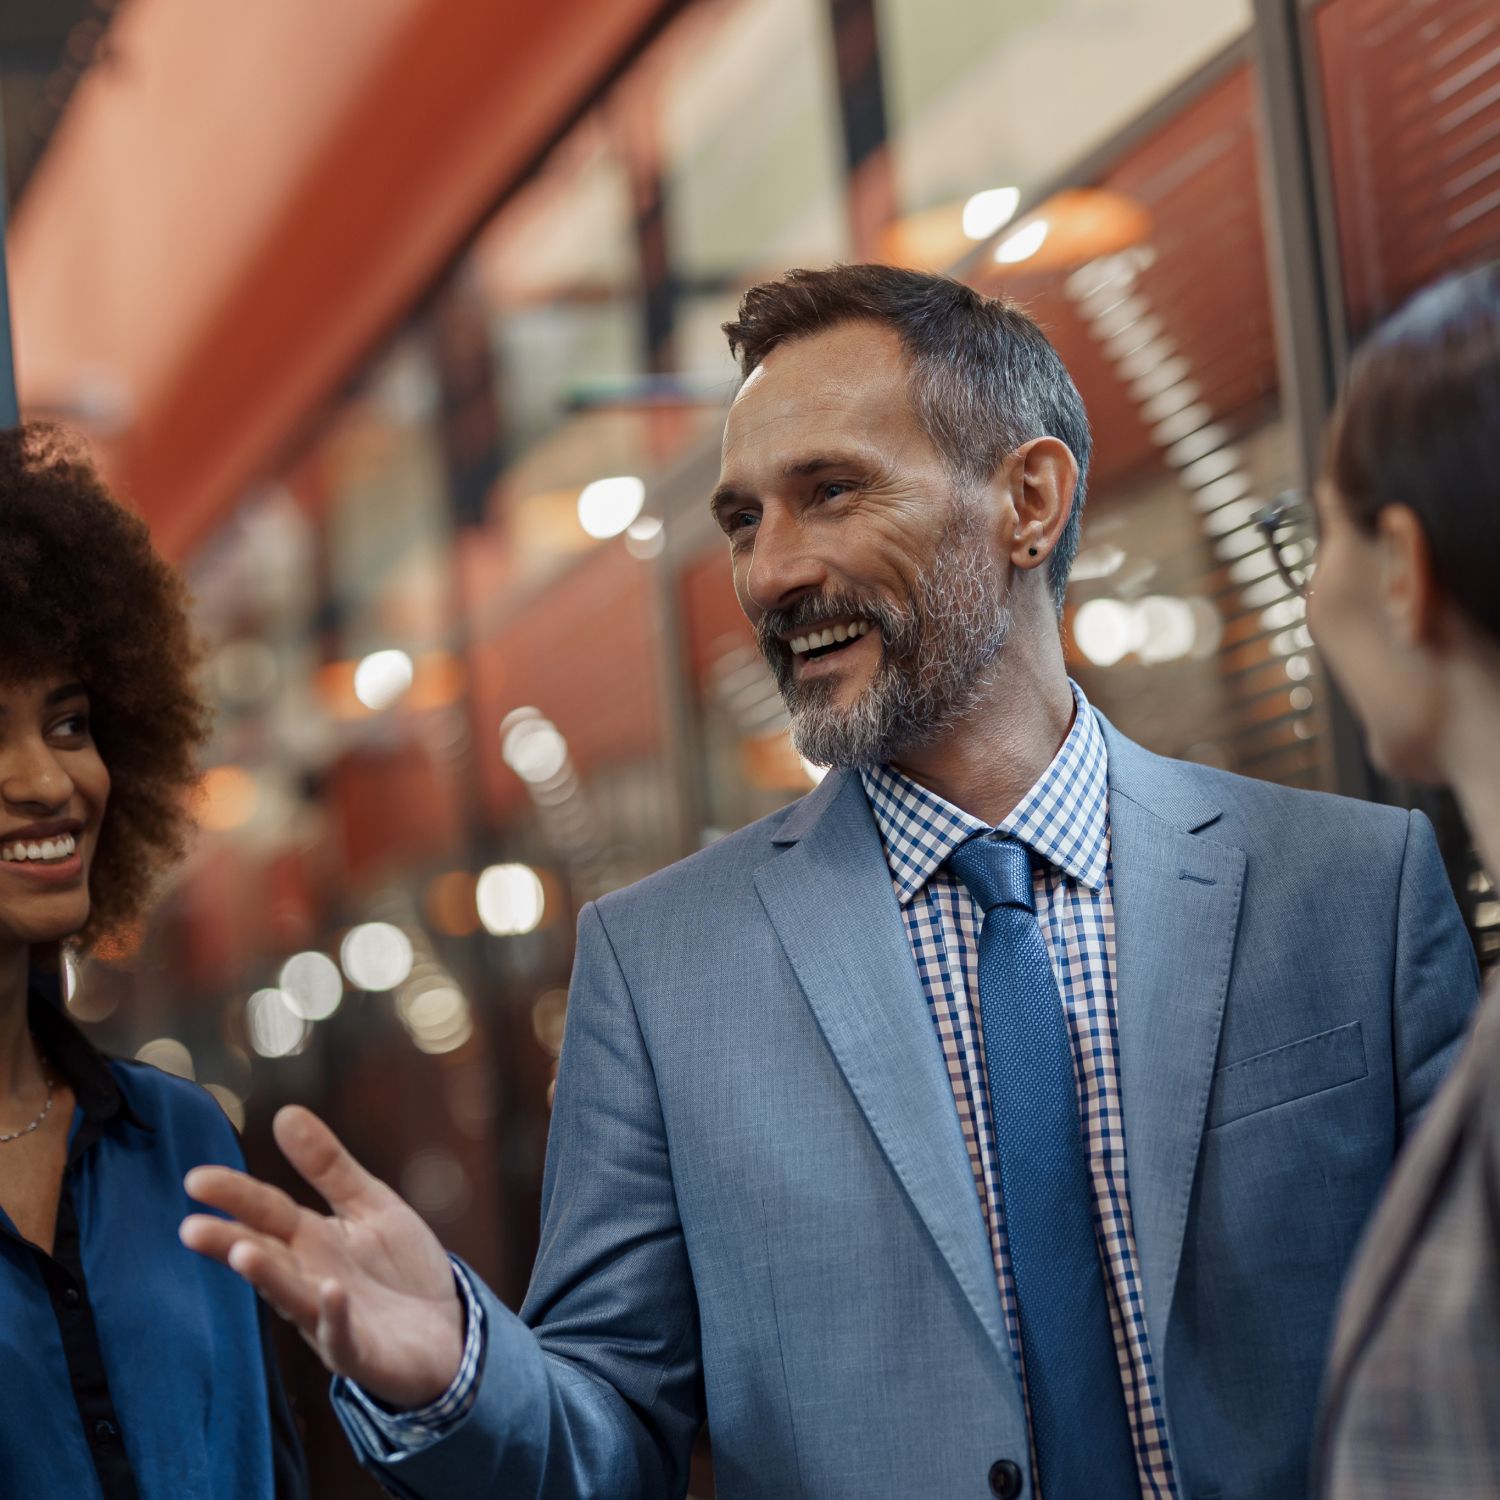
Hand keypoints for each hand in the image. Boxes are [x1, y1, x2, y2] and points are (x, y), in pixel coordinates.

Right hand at [180, 1104, 464, 1408]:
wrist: (449, 1333)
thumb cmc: (400, 1270)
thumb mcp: (369, 1204)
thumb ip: (328, 1166)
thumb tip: (285, 1112)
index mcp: (311, 1242)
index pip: (267, 1213)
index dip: (235, 1196)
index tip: (195, 1179)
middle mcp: (310, 1280)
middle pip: (266, 1256)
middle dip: (229, 1243)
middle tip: (190, 1228)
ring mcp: (331, 1320)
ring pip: (293, 1298)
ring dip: (268, 1278)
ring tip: (242, 1252)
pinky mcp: (362, 1353)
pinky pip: (343, 1335)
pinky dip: (335, 1315)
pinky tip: (330, 1291)